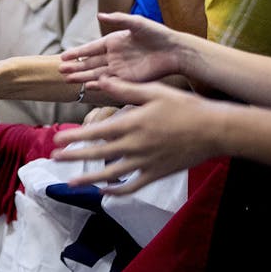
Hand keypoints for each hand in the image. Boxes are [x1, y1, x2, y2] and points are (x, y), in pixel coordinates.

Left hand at [51, 78, 221, 194]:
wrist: (216, 130)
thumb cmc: (186, 107)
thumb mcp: (154, 92)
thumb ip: (125, 88)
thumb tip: (101, 80)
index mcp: (132, 124)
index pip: (95, 133)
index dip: (75, 137)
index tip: (57, 139)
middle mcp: (135, 146)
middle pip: (98, 154)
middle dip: (74, 156)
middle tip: (54, 157)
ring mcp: (146, 163)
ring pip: (111, 174)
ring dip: (89, 179)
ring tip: (71, 182)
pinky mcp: (157, 174)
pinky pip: (133, 186)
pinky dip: (117, 191)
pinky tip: (105, 191)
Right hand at [59, 12, 197, 84]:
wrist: (175, 51)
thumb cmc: (157, 33)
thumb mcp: (137, 23)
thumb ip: (118, 19)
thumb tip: (99, 14)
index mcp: (112, 42)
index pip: (90, 49)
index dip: (76, 52)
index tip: (63, 56)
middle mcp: (113, 56)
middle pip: (89, 63)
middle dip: (75, 67)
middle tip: (61, 70)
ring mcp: (120, 68)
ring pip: (96, 74)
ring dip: (82, 77)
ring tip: (68, 79)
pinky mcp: (129, 79)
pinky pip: (110, 82)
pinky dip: (98, 85)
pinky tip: (87, 86)